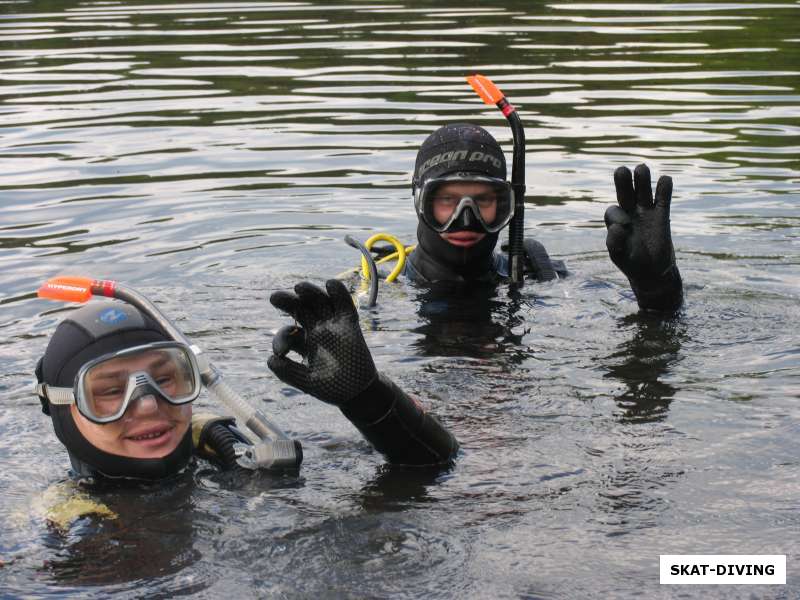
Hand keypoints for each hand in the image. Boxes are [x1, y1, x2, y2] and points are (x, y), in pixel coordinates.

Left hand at [268, 279, 376, 405]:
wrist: (358, 393)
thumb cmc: (333, 388)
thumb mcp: (308, 383)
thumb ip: (289, 373)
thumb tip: (270, 359)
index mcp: (305, 343)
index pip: (289, 332)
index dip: (281, 338)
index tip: (280, 351)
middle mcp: (317, 330)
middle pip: (301, 308)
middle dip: (287, 301)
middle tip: (274, 298)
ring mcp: (333, 325)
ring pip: (320, 302)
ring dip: (310, 292)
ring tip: (299, 288)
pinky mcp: (349, 324)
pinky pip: (344, 305)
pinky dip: (339, 293)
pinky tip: (330, 284)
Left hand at [604, 163, 675, 282]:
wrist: (653, 273)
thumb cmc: (632, 264)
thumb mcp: (619, 257)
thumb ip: (614, 243)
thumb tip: (617, 226)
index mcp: (616, 223)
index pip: (613, 211)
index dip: (617, 215)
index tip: (624, 226)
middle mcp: (630, 213)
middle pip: (625, 193)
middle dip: (622, 182)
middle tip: (621, 171)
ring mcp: (646, 213)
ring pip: (643, 191)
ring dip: (642, 180)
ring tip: (641, 168)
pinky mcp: (662, 216)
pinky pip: (663, 199)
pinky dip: (664, 189)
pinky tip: (665, 180)